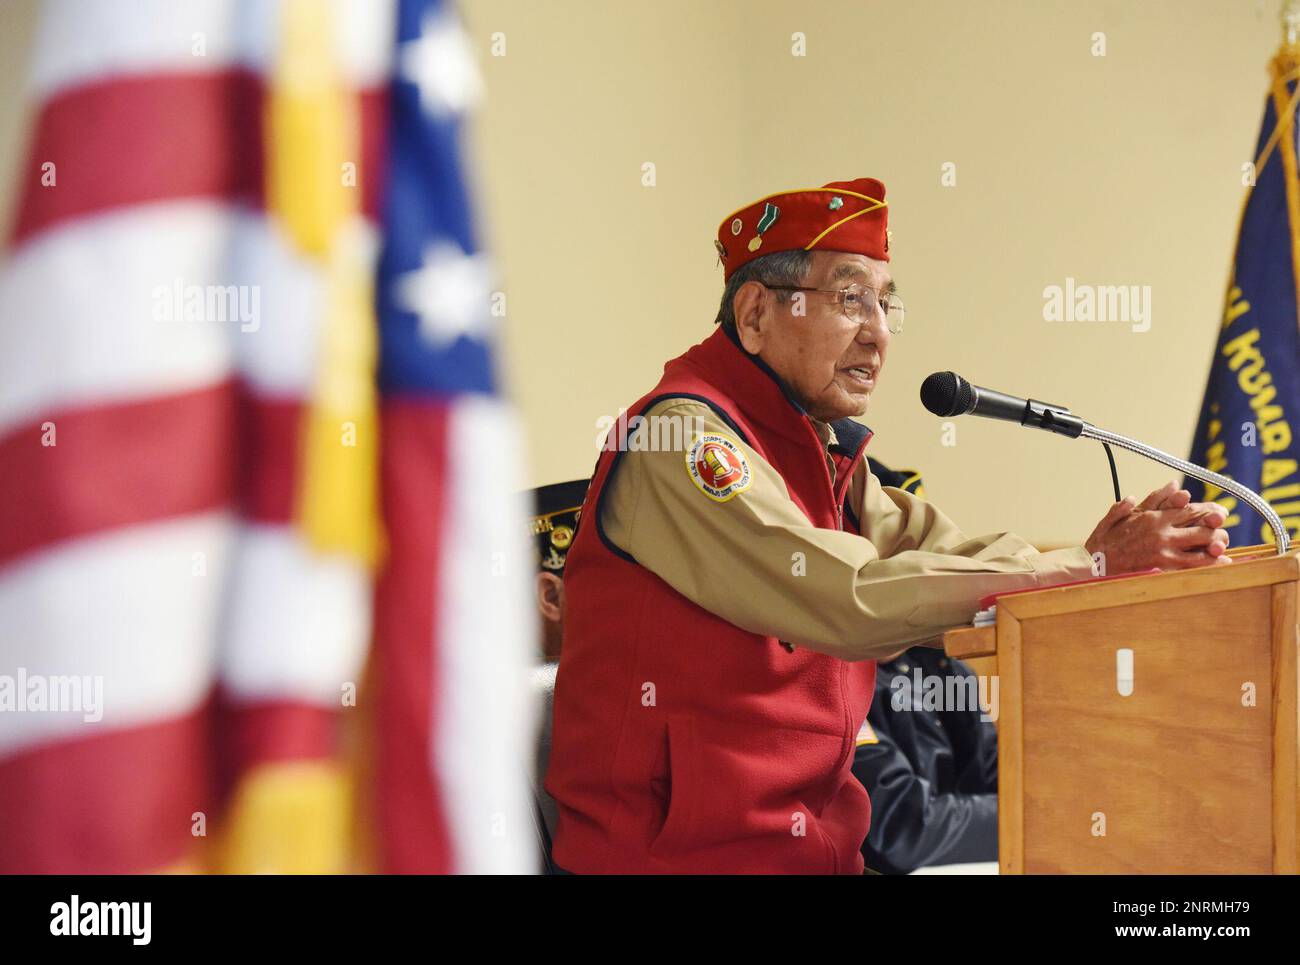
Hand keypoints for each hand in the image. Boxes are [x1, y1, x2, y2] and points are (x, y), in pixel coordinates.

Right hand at [1083, 480, 1231, 573]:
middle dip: (1216, 530)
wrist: (1092, 566)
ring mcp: (1164, 553)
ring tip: (1222, 548)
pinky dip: (1210, 565)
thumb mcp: (1121, 515)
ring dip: (1215, 547)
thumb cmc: (1104, 542)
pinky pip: (1193, 567)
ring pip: (1201, 548)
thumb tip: (1172, 484)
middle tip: (1221, 532)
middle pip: (1202, 529)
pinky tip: (1221, 563)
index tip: (1219, 513)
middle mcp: (1162, 534)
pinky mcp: (1162, 570)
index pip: (1190, 511)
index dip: (1209, 511)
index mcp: (1153, 518)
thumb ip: (1149, 500)